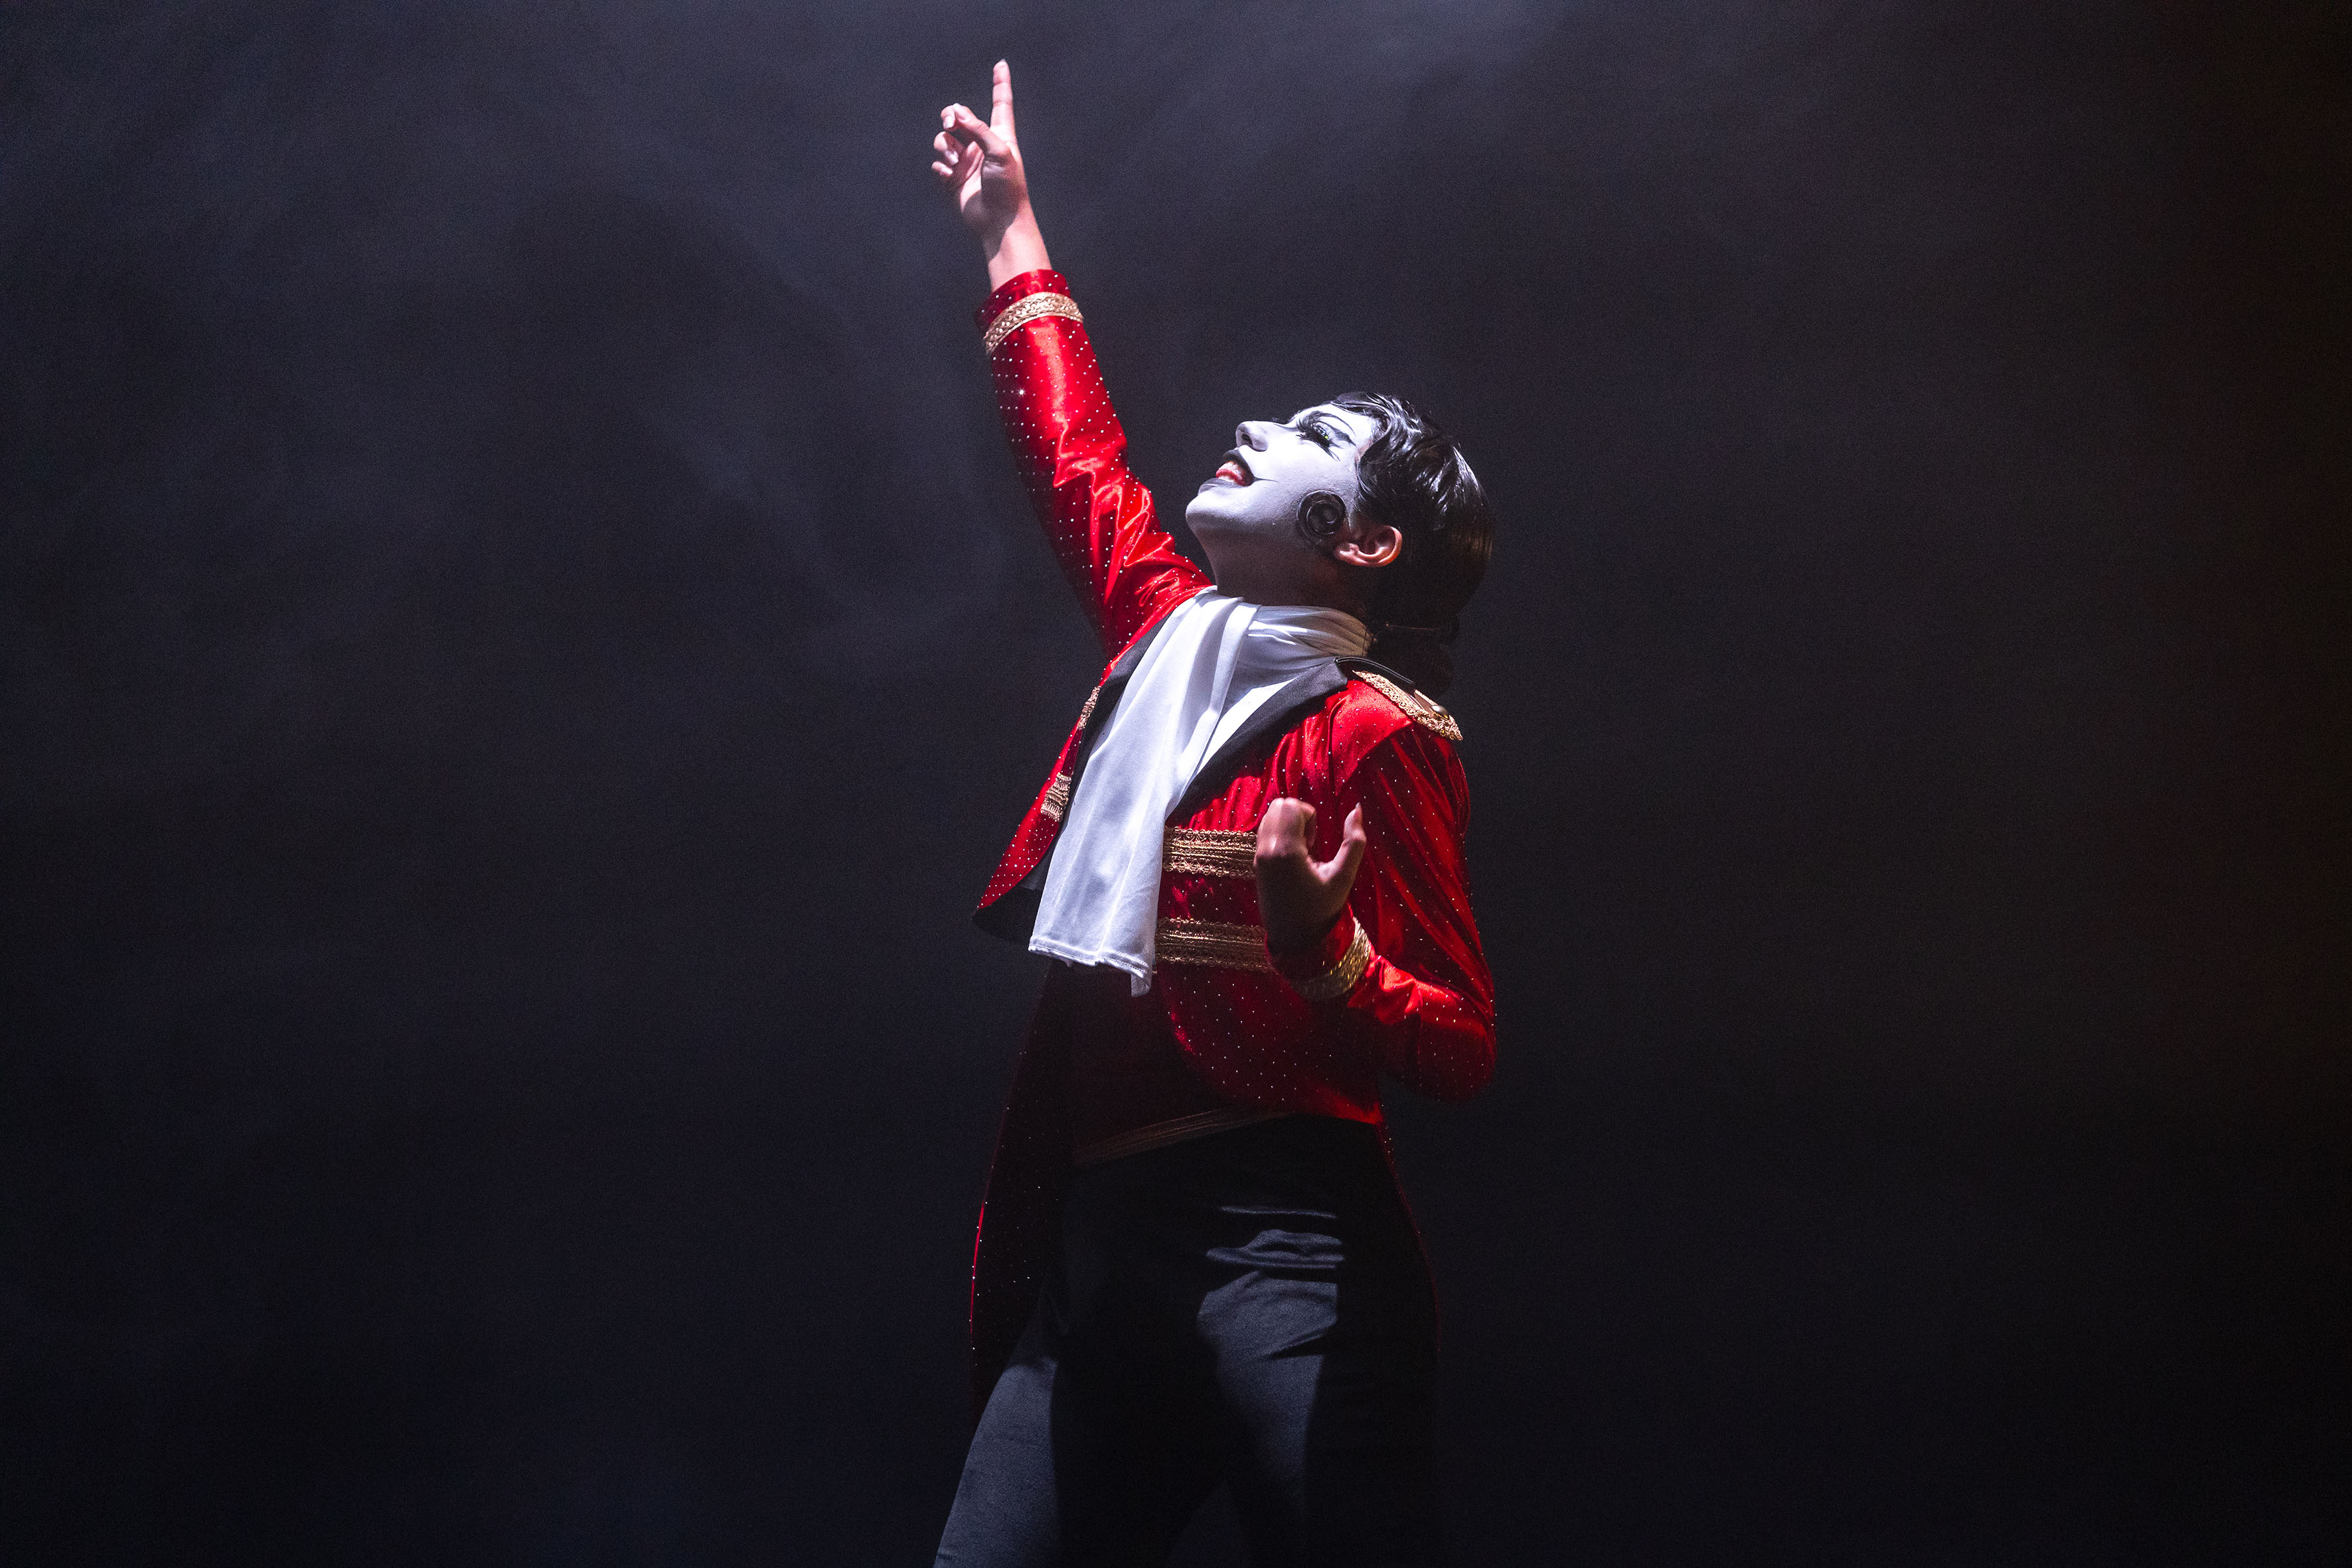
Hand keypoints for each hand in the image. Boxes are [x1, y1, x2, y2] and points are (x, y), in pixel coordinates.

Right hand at [931, 60, 1049, 284]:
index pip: (1000, 104)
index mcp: (1000, 136)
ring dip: (945, 145)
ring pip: (944, 140)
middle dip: (951, 116)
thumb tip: (958, 112)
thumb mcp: (1000, 151)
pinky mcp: (954, 180)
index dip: (1000, 84)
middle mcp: (981, 146)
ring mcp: (966, 163)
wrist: (999, 221)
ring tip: (954, 160)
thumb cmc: (1008, 187)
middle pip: (959, 118)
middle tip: (951, 123)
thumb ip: (979, 128)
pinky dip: (940, 166)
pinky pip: (938, 164)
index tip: (1001, 65)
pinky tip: (948, 174)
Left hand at [1254, 799, 1366, 954]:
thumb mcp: (1343, 877)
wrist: (1294, 939)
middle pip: (1278, 805)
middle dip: (1298, 815)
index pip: (1291, 806)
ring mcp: (1258, 856)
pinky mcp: (1256, 863)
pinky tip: (1293, 858)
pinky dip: (1281, 835)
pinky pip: (1265, 832)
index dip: (1309, 816)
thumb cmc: (1321, 909)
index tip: (1316, 842)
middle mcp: (1266, 850)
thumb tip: (1357, 809)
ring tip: (1303, 850)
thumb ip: (1354, 841)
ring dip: (1289, 825)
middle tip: (1310, 842)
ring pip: (1270, 816)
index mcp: (1285, 851)